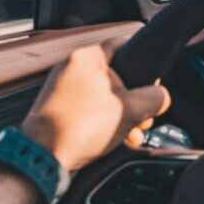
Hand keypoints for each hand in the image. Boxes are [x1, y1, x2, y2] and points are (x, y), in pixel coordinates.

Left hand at [20, 38, 170, 171]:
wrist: (41, 159)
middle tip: (143, 116)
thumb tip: (162, 97)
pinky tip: (116, 139)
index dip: (145, 64)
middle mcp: (71, 68)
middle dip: (135, 100)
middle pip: (118, 76)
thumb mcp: (131, 110)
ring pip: (105, 95)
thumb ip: (155, 98)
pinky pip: (90, 108)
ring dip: (123, 114)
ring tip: (131, 133)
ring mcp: (62, 89)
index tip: (153, 81)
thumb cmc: (80, 128)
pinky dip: (105, 121)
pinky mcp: (57, 109)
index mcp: (87, 57)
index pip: (125, 45)